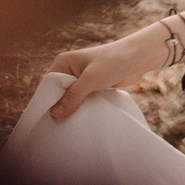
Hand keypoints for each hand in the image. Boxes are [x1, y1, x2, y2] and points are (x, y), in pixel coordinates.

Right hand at [48, 26, 167, 121]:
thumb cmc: (113, 62)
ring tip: (67, 126)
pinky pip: (82, 100)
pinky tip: (80, 120)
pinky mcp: (92, 86)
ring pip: (71, 98)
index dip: (47, 101)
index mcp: (63, 62)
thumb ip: (73, 96)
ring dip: (72, 109)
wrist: (138, 58)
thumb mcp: (90, 80)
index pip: (48, 84)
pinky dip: (82, 108)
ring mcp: (81, 78)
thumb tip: (54, 114)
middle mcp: (70, 69)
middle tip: (57, 126)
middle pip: (58, 93)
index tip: (46, 120)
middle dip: (60, 107)